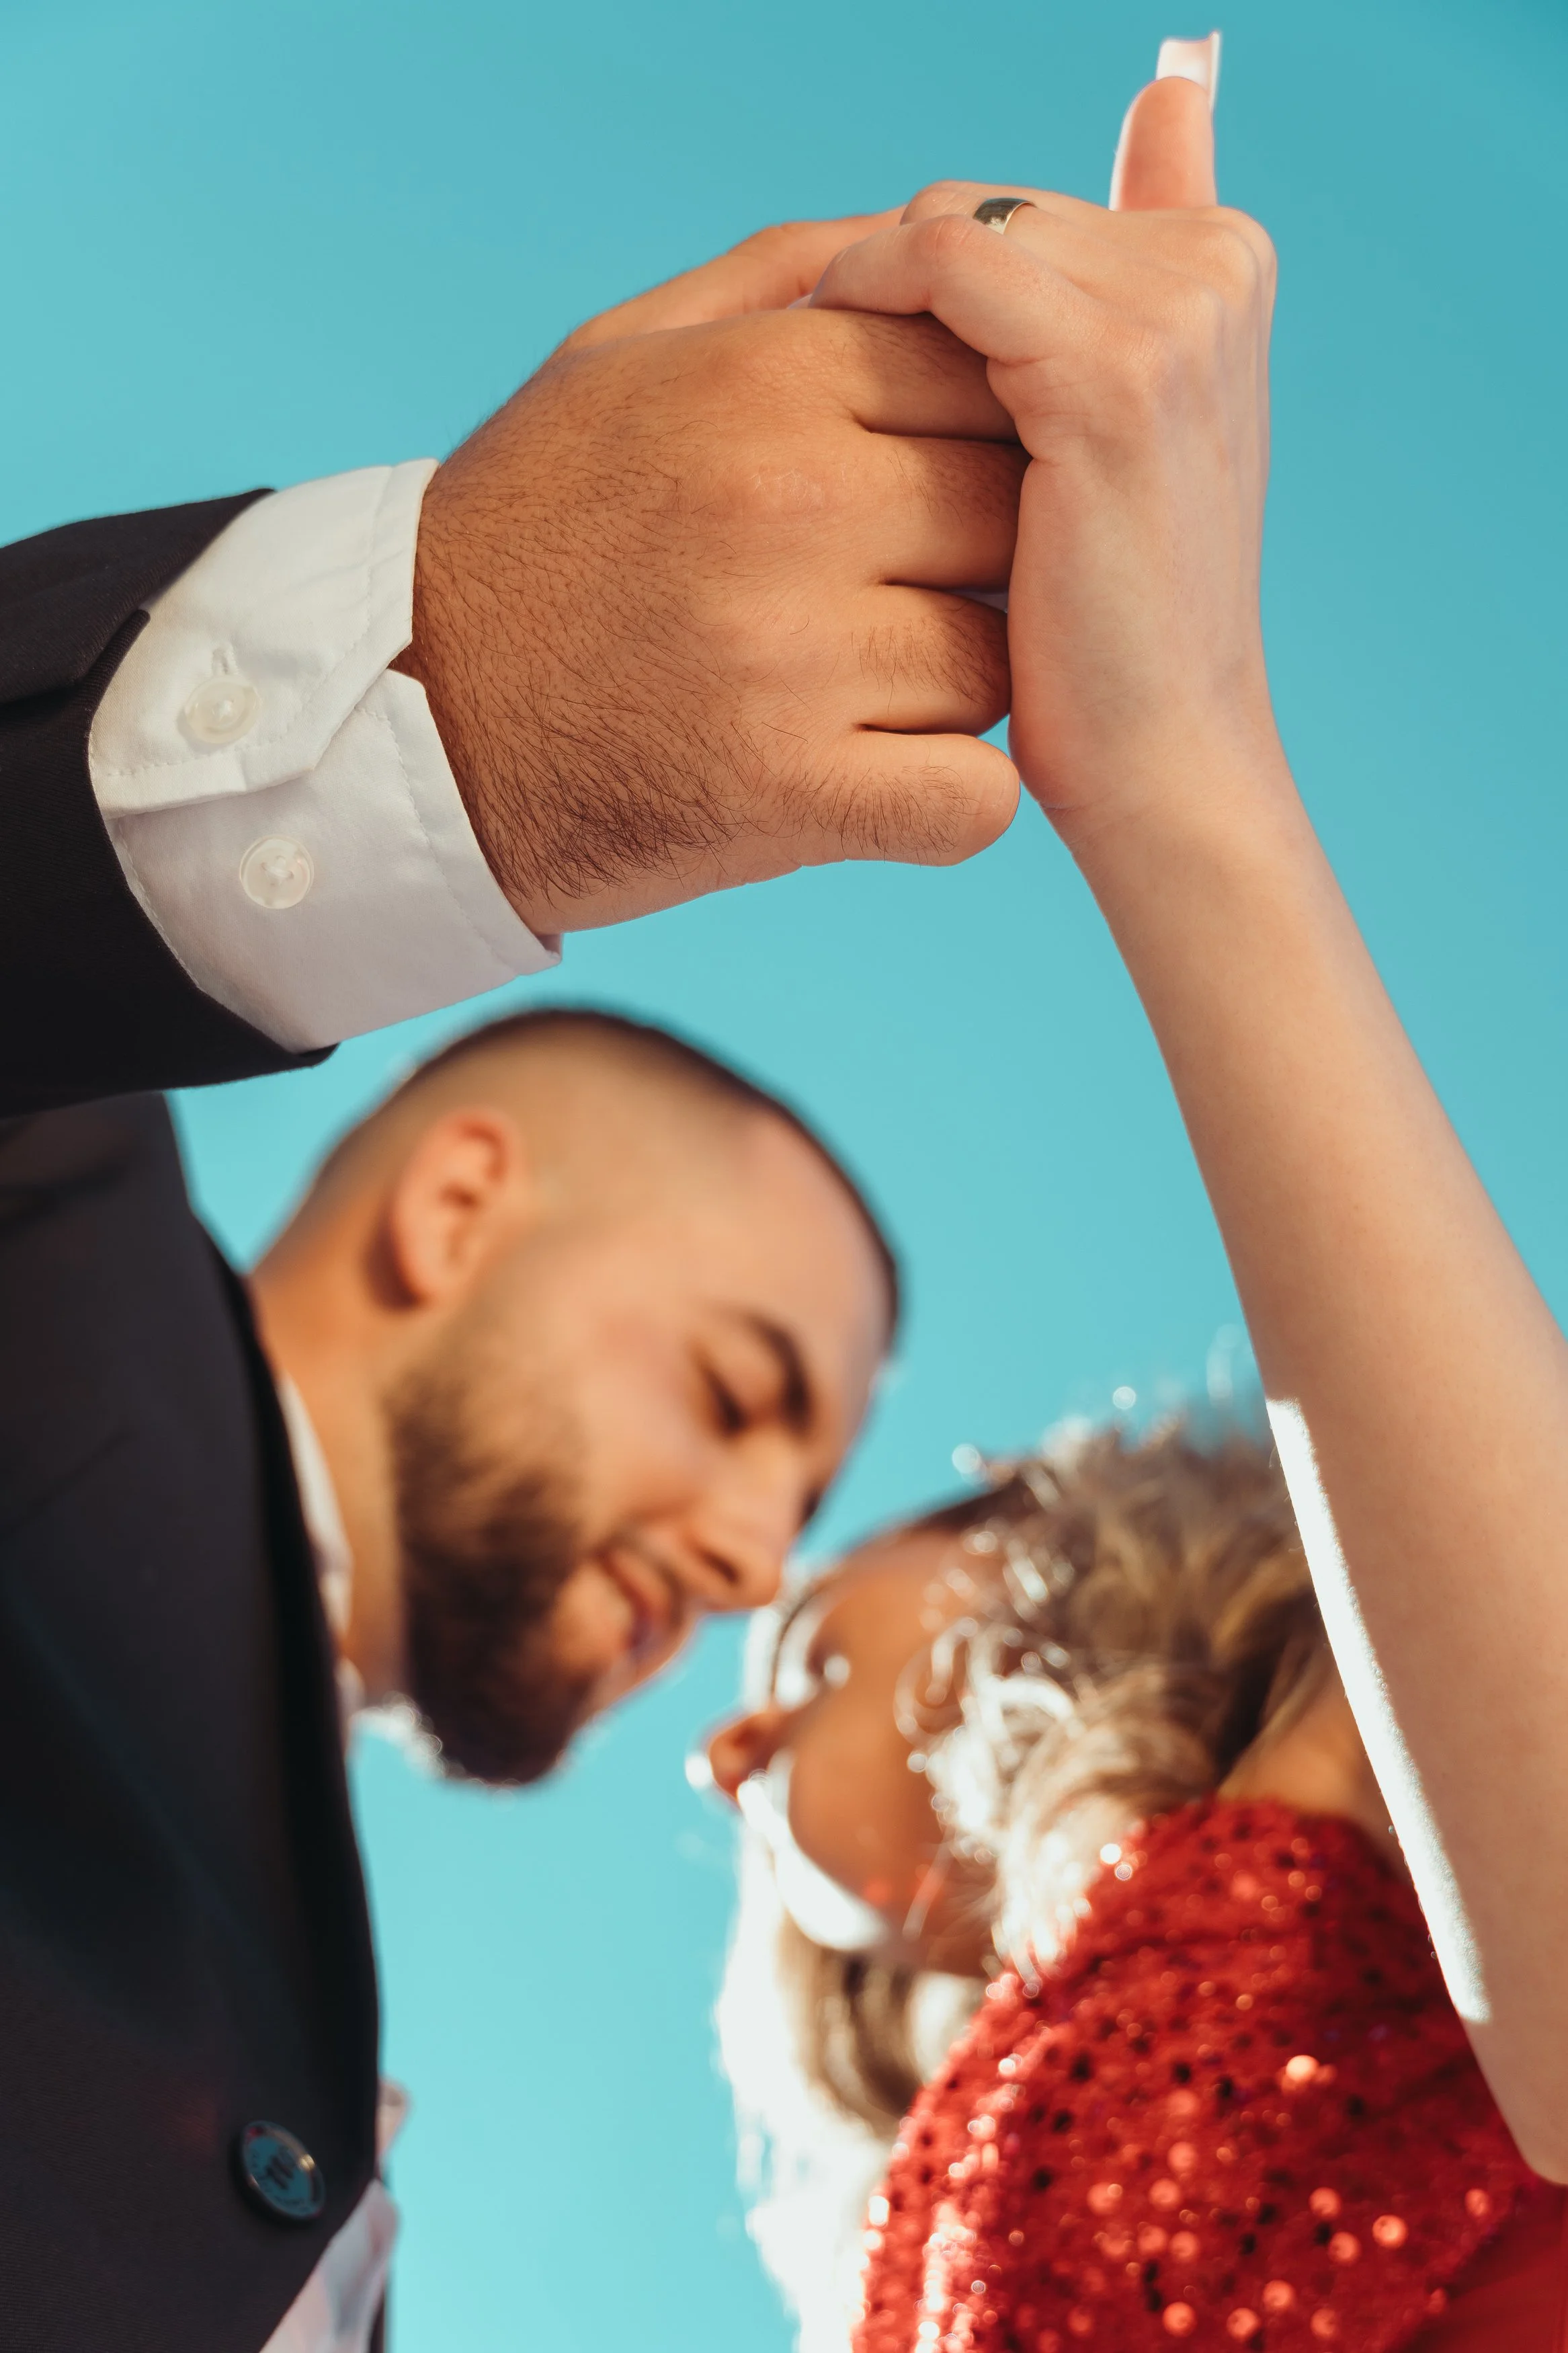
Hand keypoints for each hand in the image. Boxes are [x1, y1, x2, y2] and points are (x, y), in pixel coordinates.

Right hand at [397, 219, 1026, 933]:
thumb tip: (923, 244)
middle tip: (908, 605)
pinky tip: (889, 789)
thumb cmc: (528, 530)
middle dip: (979, 568)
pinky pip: (970, 799)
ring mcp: (787, 654)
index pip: (983, 380)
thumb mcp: (617, 356)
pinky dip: (952, 806)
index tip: (928, 497)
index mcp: (758, 378)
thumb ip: (778, 281)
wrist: (402, 718)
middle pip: (1006, 520)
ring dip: (957, 693)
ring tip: (871, 698)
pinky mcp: (784, 792)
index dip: (979, 448)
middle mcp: (783, 501)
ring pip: (996, 664)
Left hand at [810, 83, 1279, 852]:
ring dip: (863, 295)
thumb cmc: (1106, 636)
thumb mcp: (1107, 457)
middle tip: (801, 385)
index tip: (855, 364)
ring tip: (801, 395)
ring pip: (961, 221)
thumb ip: (1104, 304)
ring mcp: (1172, 317)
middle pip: (990, 207)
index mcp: (1222, 270)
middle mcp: (1214, 271)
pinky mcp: (1111, 375)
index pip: (1028, 210)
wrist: (1155, 762)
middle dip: (888, 285)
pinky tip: (816, 395)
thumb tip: (1141, 123)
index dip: (928, 279)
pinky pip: (947, 262)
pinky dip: (866, 300)